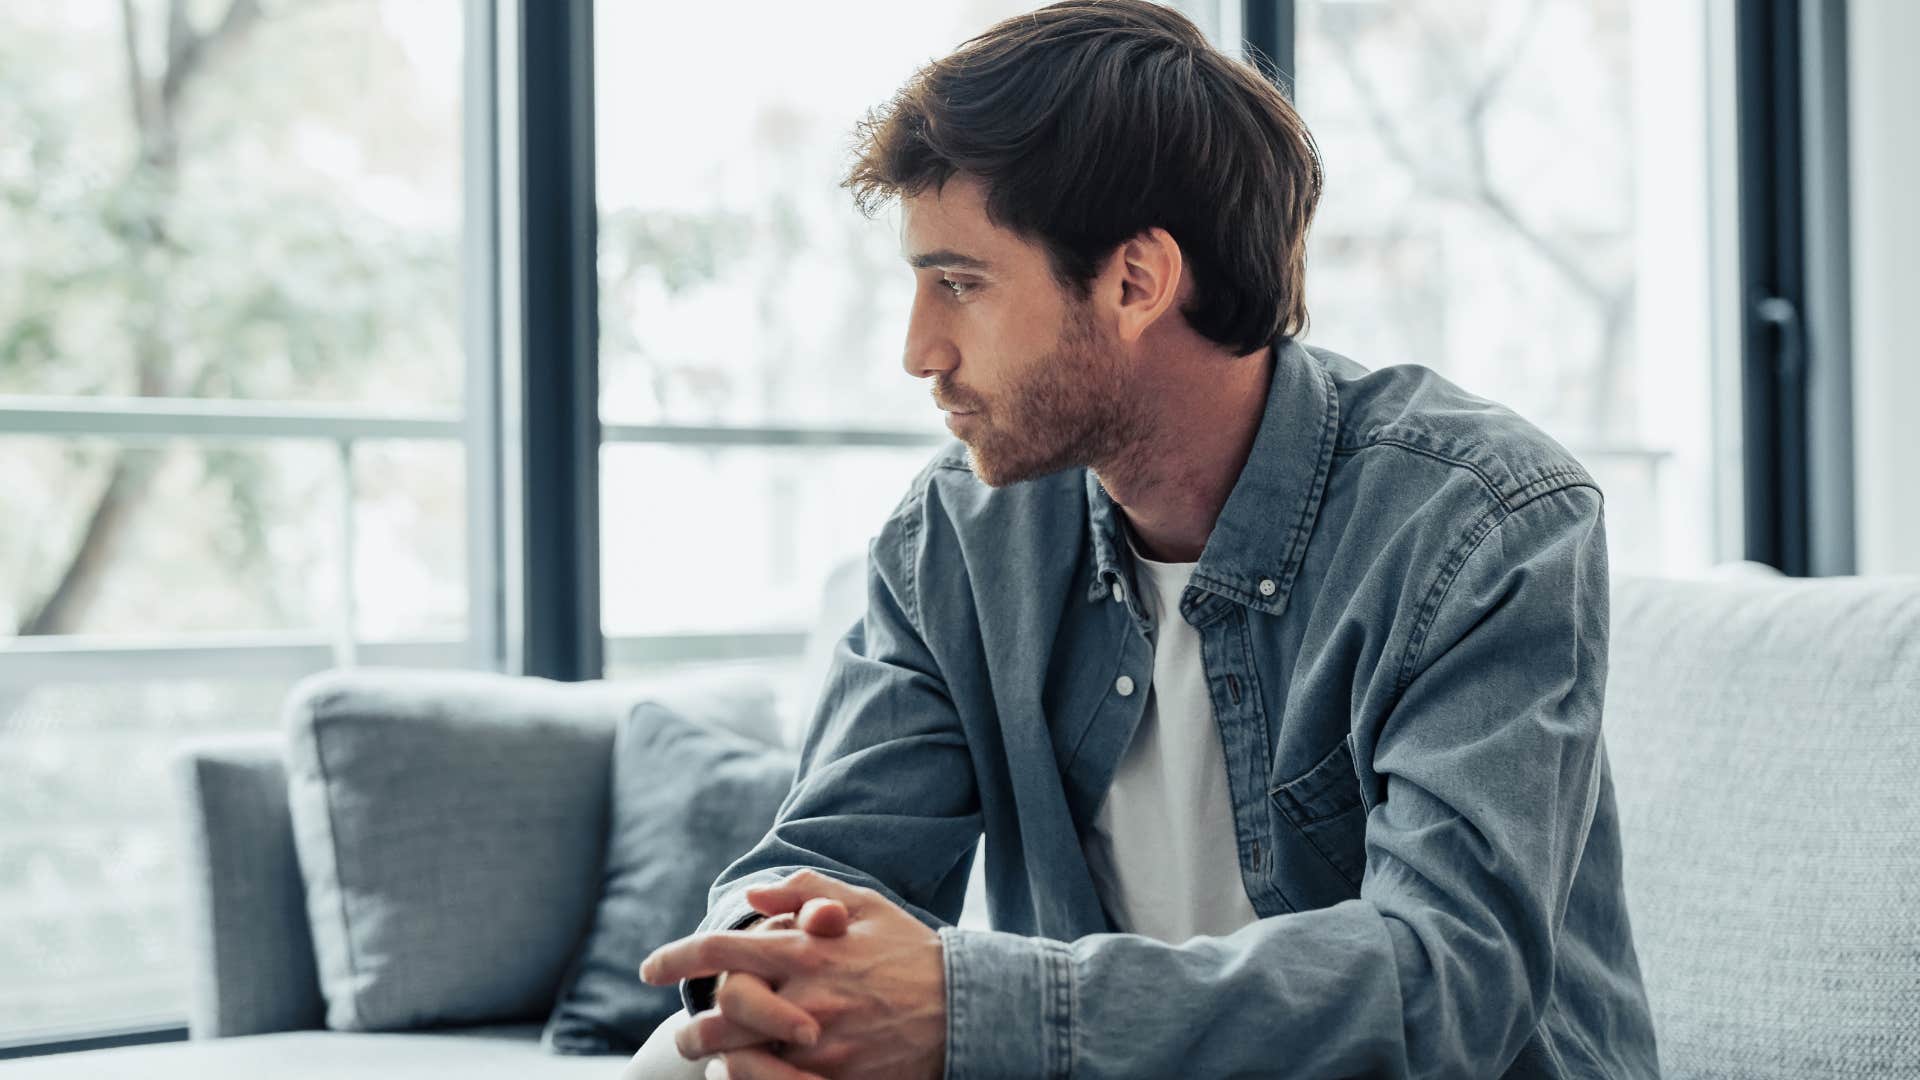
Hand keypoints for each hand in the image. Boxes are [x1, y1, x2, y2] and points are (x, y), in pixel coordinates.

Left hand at [642, 870, 946, 1079]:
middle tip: (686, 1030)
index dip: (675, 958)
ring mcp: (820, 1045)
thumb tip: (753, 896)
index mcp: (808, 948)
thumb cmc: (910, 950)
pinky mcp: (835, 1079)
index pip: (721, 949)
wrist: (964, 1006)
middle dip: (691, 1025)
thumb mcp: (864, 904)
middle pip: (720, 1011)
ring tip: (709, 1057)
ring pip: (738, 1058)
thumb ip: (805, 892)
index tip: (649, 968)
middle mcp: (807, 996)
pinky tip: (744, 1074)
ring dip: (713, 1058)